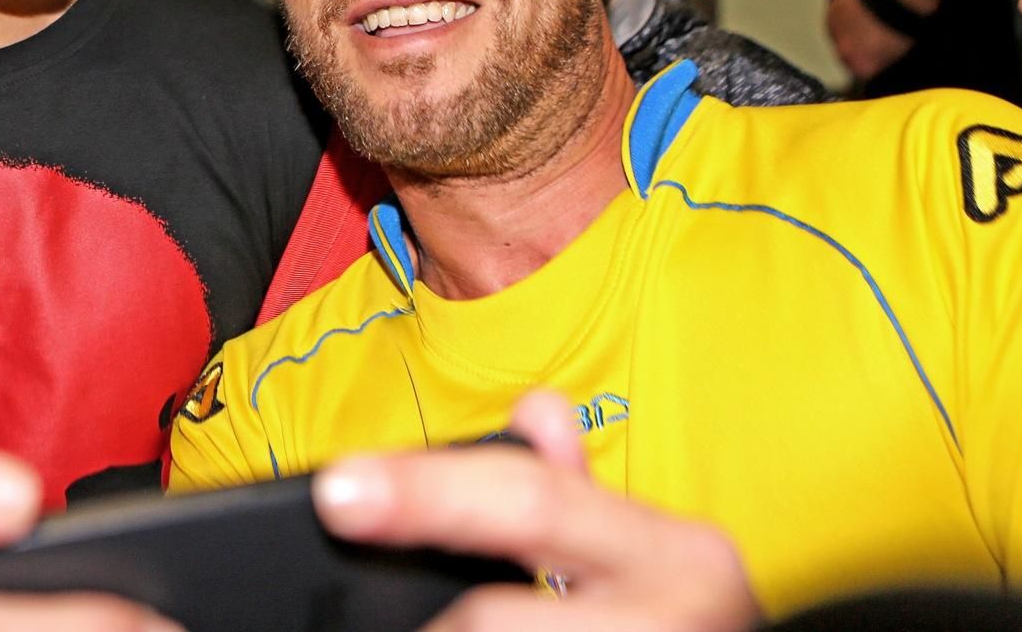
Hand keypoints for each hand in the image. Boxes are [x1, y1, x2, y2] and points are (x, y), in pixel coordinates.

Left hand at [315, 392, 757, 631]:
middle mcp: (671, 617)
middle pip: (496, 617)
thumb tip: (536, 411)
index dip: (426, 491)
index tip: (340, 491)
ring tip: (405, 627)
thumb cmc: (683, 622)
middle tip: (339, 616)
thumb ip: (577, 493)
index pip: (530, 501)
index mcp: (676, 557)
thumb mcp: (646, 552)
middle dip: (429, 619)